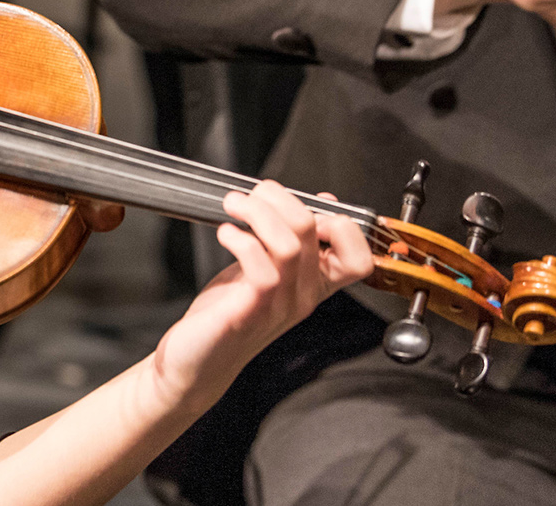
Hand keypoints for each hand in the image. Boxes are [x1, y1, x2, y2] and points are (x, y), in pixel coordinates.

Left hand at [148, 181, 372, 401]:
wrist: (195, 361)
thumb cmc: (227, 313)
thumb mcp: (265, 269)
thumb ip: (290, 241)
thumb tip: (320, 203)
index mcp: (313, 285)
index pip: (359, 256)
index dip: (340, 222)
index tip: (304, 205)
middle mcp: (303, 296)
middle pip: (315, 230)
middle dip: (281, 198)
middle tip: (253, 194)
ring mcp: (279, 306)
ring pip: (290, 244)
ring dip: (257, 212)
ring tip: (234, 205)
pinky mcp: (249, 312)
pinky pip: (262, 270)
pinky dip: (240, 240)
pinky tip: (225, 233)